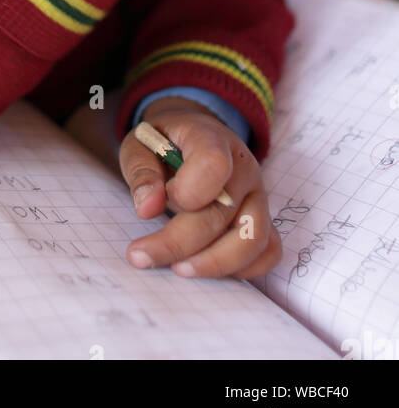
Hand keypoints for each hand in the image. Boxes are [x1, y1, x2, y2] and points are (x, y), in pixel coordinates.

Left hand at [120, 97, 281, 279]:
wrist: (190, 137)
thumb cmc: (163, 144)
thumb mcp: (140, 145)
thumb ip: (142, 172)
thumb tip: (147, 208)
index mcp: (212, 138)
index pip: (214, 164)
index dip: (187, 190)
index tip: (160, 199)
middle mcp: (243, 167)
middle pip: (222, 213)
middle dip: (178, 242)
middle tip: (140, 256)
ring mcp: (258, 195)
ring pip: (252, 240)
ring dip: (213, 263)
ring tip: (177, 269)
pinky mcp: (264, 220)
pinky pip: (267, 252)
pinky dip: (242, 269)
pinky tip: (207, 268)